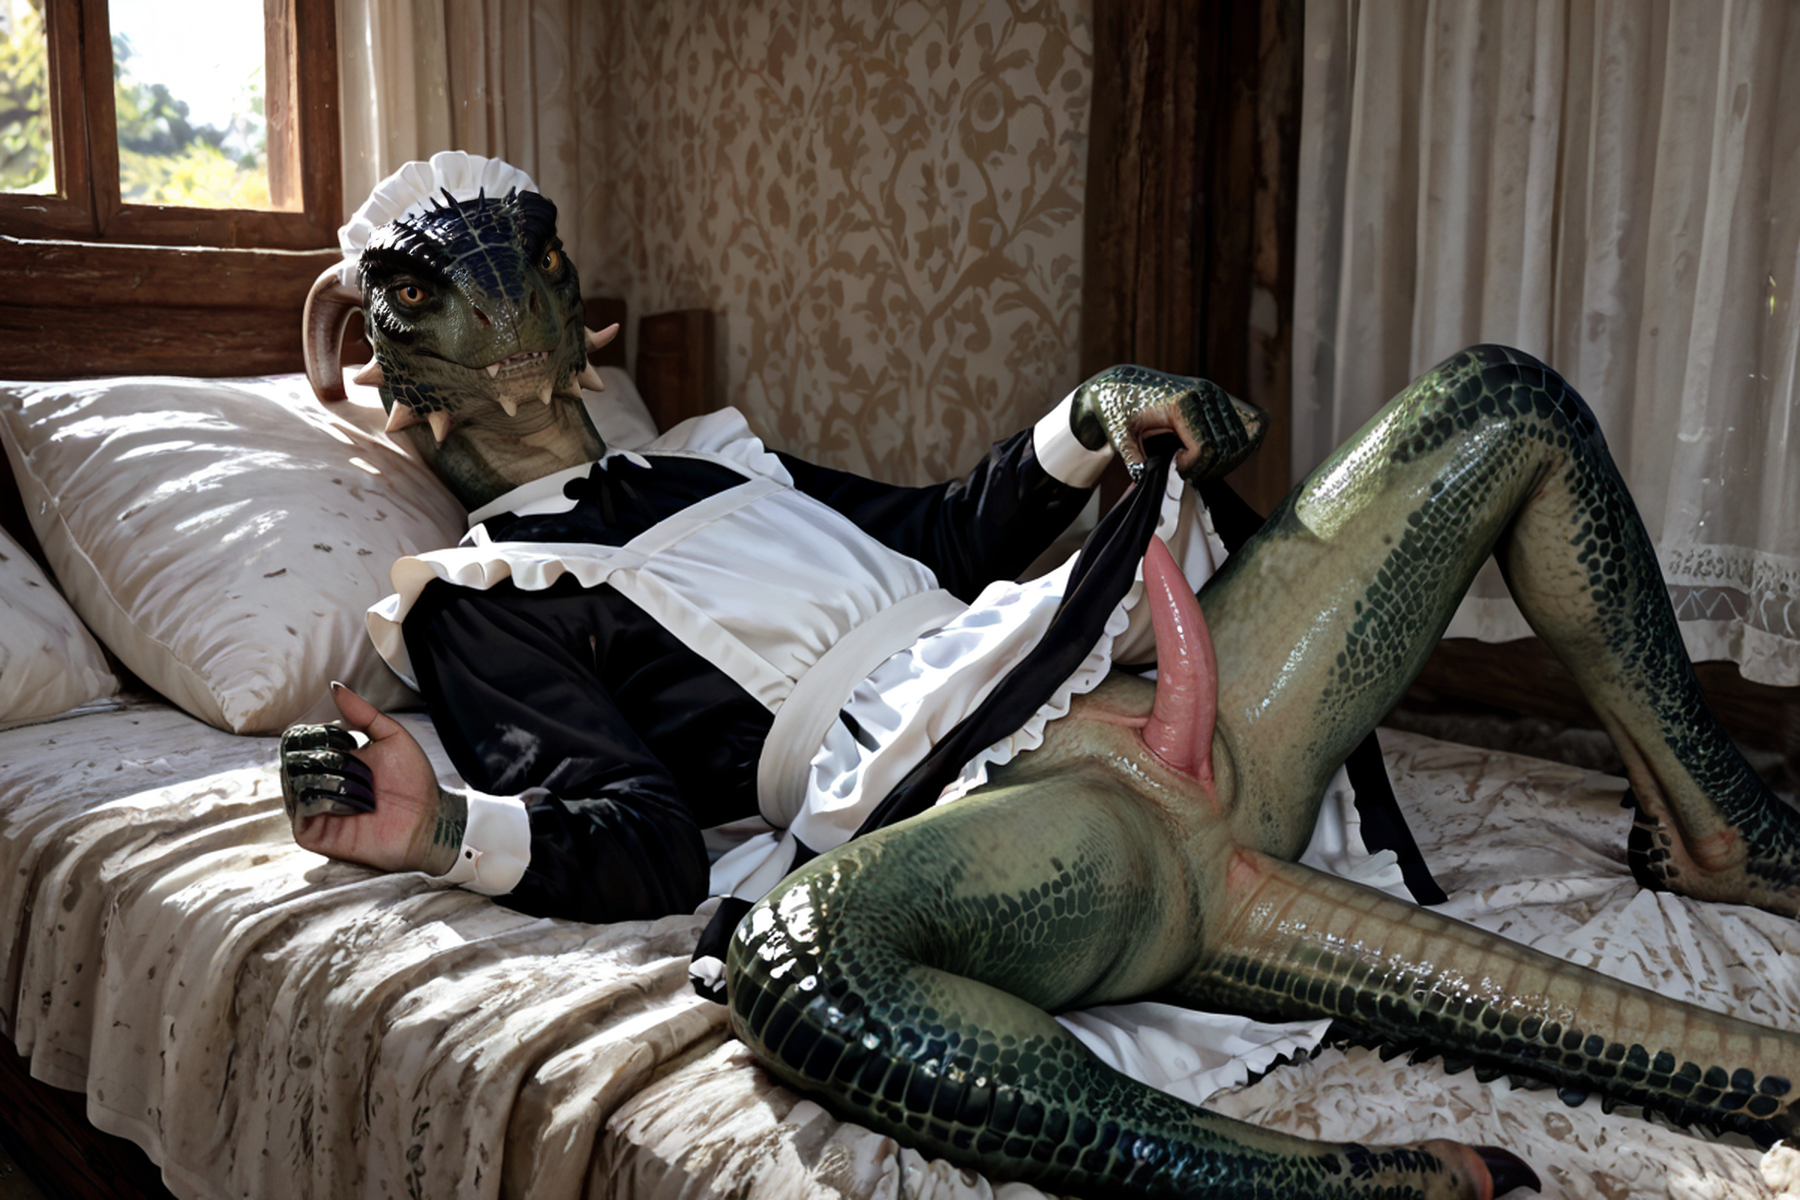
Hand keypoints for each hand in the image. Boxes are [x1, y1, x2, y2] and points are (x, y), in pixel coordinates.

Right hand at [280, 683, 461, 874]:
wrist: (428, 819)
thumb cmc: (415, 782)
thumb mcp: (392, 737)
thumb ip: (363, 713)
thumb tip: (335, 687)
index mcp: (334, 761)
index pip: (302, 742)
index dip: (316, 736)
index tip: (343, 740)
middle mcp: (319, 784)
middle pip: (295, 760)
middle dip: (326, 758)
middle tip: (354, 767)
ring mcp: (315, 810)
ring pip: (295, 782)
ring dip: (328, 779)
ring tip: (358, 787)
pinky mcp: (314, 834)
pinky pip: (300, 811)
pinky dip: (320, 800)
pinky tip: (344, 801)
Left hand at [1069, 365, 1268, 484]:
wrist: (1123, 383)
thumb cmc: (1119, 409)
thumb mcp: (1120, 436)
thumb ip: (1134, 461)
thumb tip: (1148, 484)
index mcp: (1181, 402)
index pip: (1205, 448)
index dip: (1193, 468)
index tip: (1176, 469)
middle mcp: (1204, 394)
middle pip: (1225, 447)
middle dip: (1208, 468)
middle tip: (1186, 470)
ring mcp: (1216, 394)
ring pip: (1240, 440)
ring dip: (1223, 459)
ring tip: (1199, 462)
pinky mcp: (1221, 397)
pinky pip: (1248, 425)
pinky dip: (1238, 444)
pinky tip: (1217, 452)